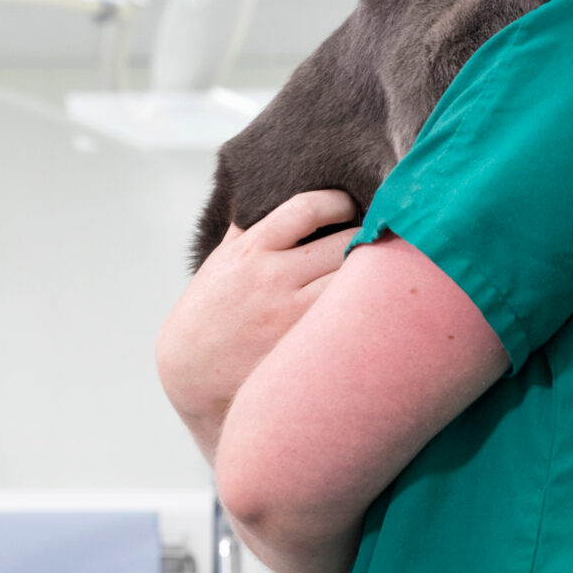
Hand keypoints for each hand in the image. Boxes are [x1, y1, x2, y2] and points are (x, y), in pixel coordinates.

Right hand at [156, 188, 359, 461]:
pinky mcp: (305, 347)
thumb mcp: (219, 264)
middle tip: (378, 237)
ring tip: (381, 271)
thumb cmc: (206, 317)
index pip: (308, 208)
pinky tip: (372, 305)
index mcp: (250, 251)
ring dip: (373, 273)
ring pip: (355, 281)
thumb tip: (271, 193)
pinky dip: (367, 308)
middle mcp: (273, 278)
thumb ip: (247, 230)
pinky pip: (350, 319)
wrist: (191, 379)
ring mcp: (291, 316)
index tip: (349, 205)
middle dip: (365, 235)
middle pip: (344, 242)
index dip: (339, 201)